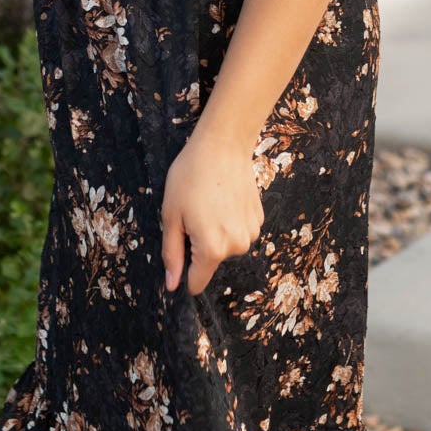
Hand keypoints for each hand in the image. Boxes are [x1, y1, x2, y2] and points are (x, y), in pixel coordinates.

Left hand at [161, 126, 264, 295]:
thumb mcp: (171, 216)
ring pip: (226, 245)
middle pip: (211, 260)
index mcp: (212, 249)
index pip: (197, 282)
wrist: (223, 146)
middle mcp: (236, 246)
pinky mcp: (259, 219)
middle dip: (199, 245)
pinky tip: (224, 199)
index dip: (184, 272)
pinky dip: (229, 221)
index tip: (179, 249)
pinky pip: (238, 231)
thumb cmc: (190, 177)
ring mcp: (251, 233)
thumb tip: (172, 285)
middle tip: (192, 214)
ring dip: (216, 232)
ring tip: (209, 203)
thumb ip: (172, 254)